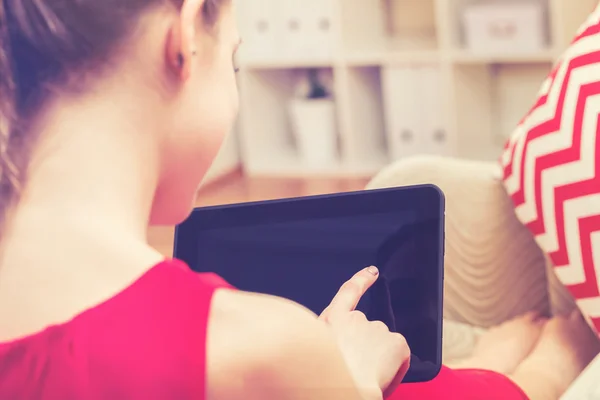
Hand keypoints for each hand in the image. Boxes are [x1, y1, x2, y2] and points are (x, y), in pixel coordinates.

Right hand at [319, 266, 409, 398]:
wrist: (341, 389)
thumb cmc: (322, 380)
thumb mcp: (313, 351)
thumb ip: (330, 339)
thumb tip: (341, 347)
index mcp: (332, 320)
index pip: (350, 292)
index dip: (362, 280)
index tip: (372, 271)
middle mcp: (356, 318)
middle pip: (367, 332)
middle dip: (366, 349)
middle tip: (356, 371)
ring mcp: (378, 328)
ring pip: (383, 347)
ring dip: (377, 361)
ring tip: (364, 378)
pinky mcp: (397, 342)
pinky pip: (399, 358)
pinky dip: (394, 369)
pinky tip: (381, 378)